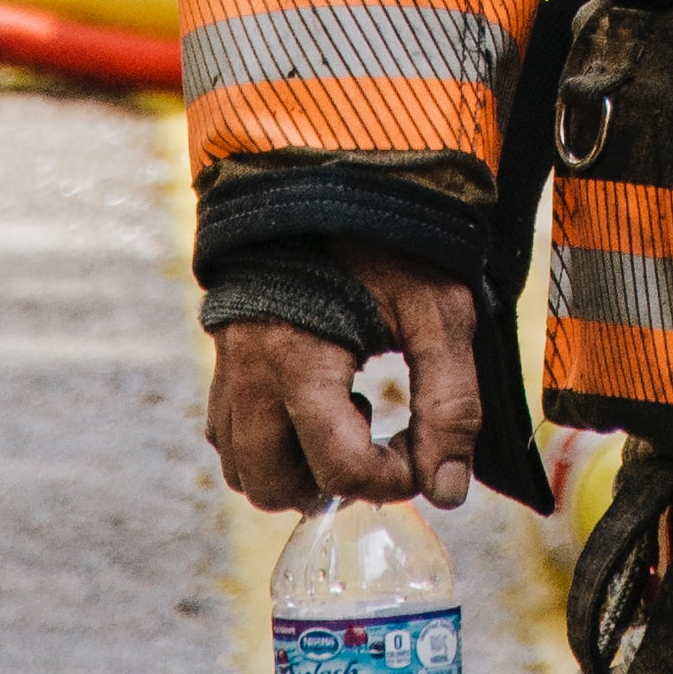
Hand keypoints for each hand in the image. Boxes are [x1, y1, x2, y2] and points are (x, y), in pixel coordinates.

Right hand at [204, 262, 482, 513]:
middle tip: (376, 444)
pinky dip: (269, 444)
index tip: (421, 452)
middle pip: (274, 487)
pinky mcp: (222, 361)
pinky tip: (316, 404)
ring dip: (295, 470)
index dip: (393, 480)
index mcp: (300, 361)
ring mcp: (227, 369)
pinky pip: (228, 435)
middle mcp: (250, 374)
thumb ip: (450, 402)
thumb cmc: (388, 243)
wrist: (328, 183)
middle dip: (332, 485)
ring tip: (345, 420)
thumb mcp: (438, 311)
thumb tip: (448, 491)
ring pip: (242, 469)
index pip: (340, 470)